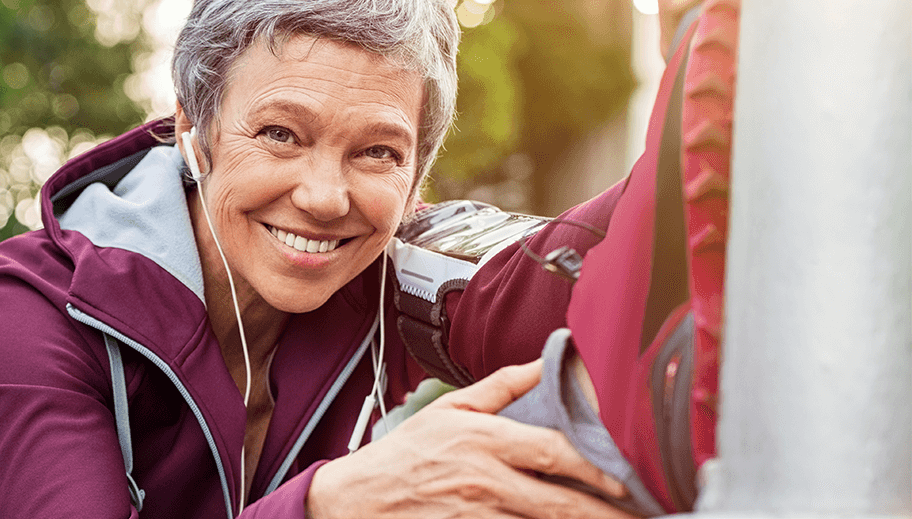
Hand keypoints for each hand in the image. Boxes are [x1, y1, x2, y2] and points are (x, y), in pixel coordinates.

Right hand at [305, 360, 637, 518]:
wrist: (354, 501)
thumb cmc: (403, 456)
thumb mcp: (448, 409)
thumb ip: (503, 387)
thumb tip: (547, 359)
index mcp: (483, 440)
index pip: (554, 453)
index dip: (598, 469)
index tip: (629, 480)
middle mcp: (484, 480)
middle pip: (560, 501)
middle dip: (604, 512)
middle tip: (641, 513)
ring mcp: (477, 514)